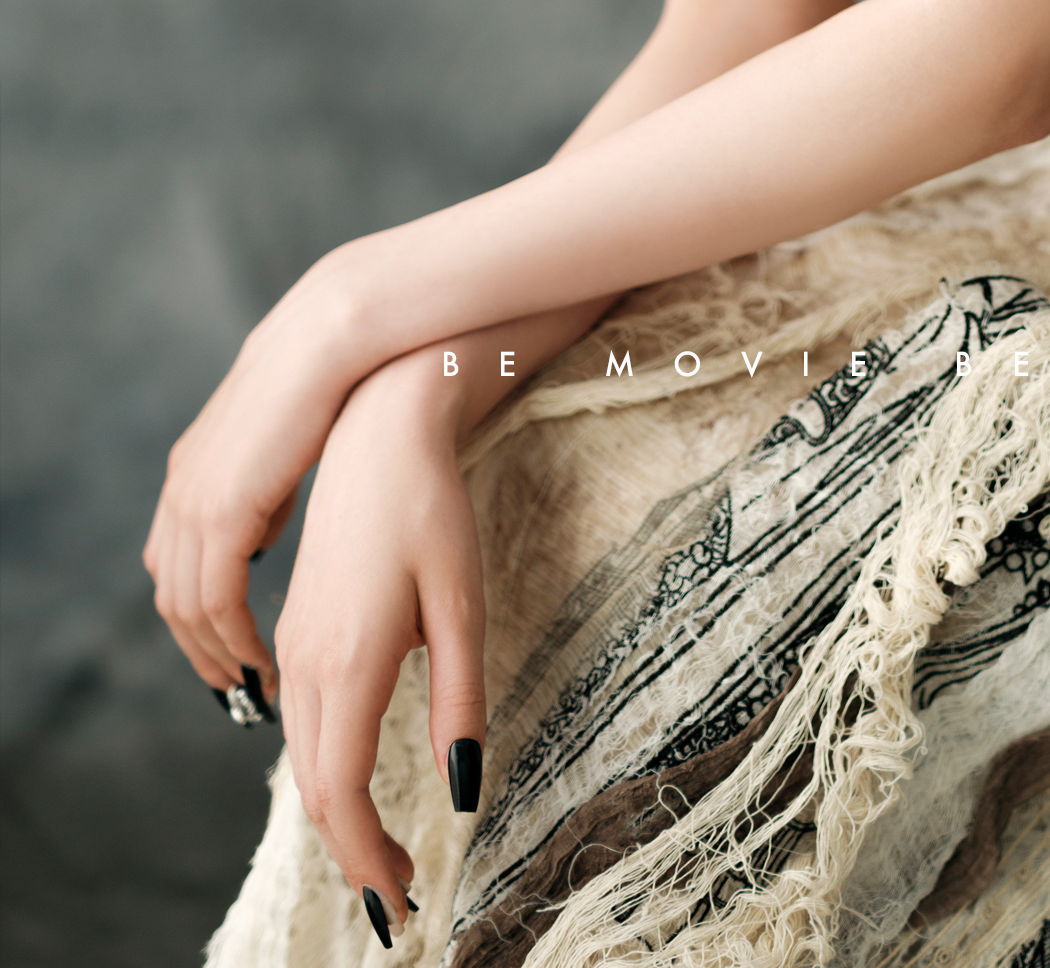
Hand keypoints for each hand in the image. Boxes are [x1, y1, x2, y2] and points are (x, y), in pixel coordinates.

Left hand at [143, 265, 364, 700]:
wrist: (333, 338)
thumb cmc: (329, 382)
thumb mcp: (281, 444)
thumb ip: (262, 486)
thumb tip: (262, 529)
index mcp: (191, 469)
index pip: (173, 563)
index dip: (198, 615)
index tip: (233, 649)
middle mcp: (181, 488)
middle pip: (170, 594)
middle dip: (200, 649)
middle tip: (238, 685)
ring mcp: (194, 498)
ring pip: (184, 604)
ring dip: (214, 652)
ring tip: (253, 681)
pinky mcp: (221, 508)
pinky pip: (213, 596)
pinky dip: (231, 635)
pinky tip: (261, 652)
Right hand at [276, 353, 486, 935]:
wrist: (377, 434)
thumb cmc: (432, 512)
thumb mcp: (462, 607)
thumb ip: (461, 703)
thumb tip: (462, 795)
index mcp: (348, 665)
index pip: (343, 795)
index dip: (367, 859)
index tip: (399, 906)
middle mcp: (308, 664)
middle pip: (317, 788)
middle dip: (354, 851)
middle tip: (398, 899)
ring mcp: (296, 646)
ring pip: (305, 758)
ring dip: (339, 813)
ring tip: (384, 854)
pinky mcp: (298, 628)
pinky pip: (304, 722)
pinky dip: (327, 770)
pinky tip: (358, 781)